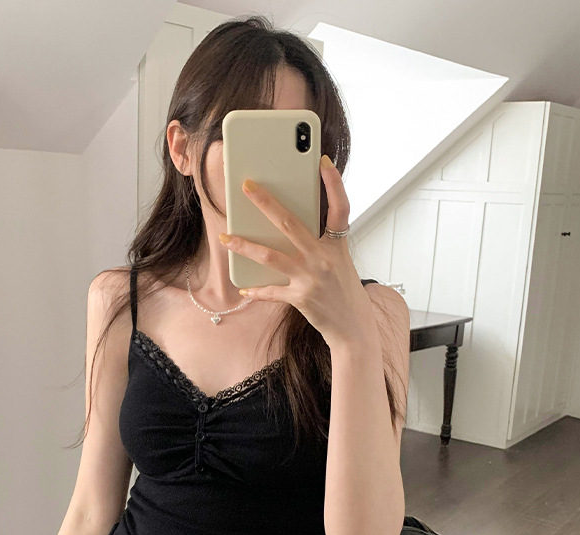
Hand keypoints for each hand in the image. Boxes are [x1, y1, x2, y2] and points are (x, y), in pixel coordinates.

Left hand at [218, 154, 371, 347]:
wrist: (353, 327)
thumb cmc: (343, 291)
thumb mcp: (338, 261)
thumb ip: (319, 244)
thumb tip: (287, 226)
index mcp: (337, 245)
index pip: (339, 208)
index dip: (334, 184)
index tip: (323, 162)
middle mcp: (323, 258)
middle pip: (289, 224)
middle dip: (265, 203)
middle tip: (247, 186)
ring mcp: (310, 278)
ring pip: (271, 256)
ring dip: (244, 245)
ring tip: (226, 236)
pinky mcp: (300, 298)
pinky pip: (271, 291)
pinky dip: (256, 289)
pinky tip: (243, 287)